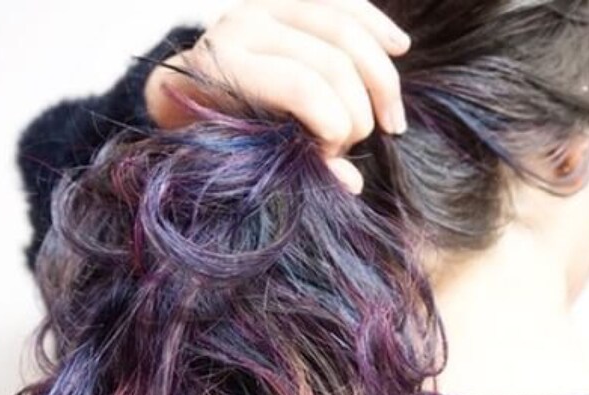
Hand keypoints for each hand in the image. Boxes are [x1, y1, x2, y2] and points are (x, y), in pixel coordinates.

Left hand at [144, 0, 409, 193]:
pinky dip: (376, 27)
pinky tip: (400, 48)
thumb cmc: (217, 129)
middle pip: (333, 59)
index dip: (332, 126)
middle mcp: (246, 24)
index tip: (331, 155)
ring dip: (381, 76)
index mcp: (228, 66)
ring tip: (394, 118)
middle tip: (360, 142)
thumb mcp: (246, 153)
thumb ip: (295, 165)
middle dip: (357, 109)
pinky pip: (345, 4)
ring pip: (346, 27)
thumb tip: (353, 184)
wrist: (188, 87)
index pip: (303, 87)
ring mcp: (268, 4)